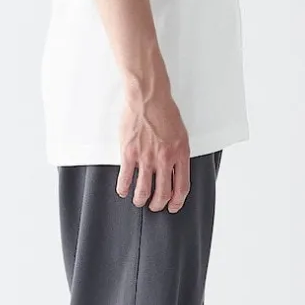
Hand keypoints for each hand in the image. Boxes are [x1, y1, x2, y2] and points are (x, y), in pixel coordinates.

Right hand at [116, 89, 190, 213]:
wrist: (148, 98)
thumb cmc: (164, 111)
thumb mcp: (181, 134)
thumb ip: (178, 153)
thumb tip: (176, 169)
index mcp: (180, 154)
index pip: (181, 187)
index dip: (177, 202)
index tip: (173, 206)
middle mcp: (165, 159)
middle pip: (163, 193)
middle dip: (158, 204)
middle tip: (154, 206)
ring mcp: (146, 158)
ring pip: (144, 191)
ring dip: (141, 200)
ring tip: (138, 200)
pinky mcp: (130, 153)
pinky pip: (126, 178)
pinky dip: (123, 188)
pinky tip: (123, 190)